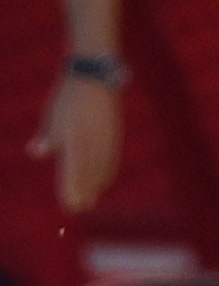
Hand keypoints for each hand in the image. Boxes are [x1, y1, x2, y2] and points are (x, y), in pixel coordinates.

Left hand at [30, 72, 117, 213]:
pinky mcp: (115, 138)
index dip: (72, 190)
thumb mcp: (53, 117)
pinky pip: (111, 162)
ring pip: (102, 171)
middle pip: (89, 175)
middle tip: (77, 208)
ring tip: (89, 199)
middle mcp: (93, 143)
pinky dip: (105, 175)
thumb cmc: (68, 98)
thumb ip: (47, 138)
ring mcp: (107, 141)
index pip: (74, 171)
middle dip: (84, 193)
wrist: (95, 77)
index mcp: (75, 138)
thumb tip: (35, 153)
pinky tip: (103, 182)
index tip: (69, 206)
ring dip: (95, 186)